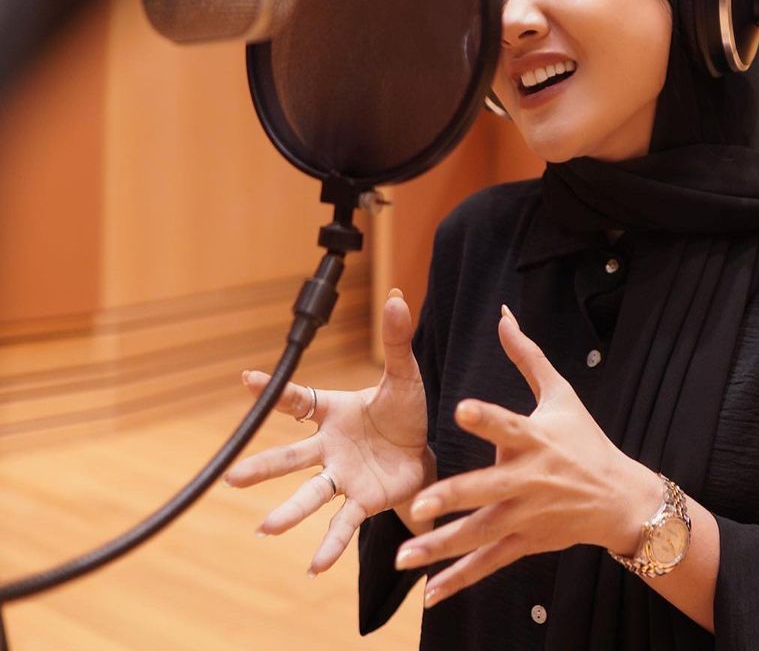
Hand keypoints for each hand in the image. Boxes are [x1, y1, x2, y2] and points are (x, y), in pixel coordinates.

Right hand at [224, 288, 433, 573]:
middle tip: (230, 477)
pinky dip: (329, 546)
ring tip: (265, 530)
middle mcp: (328, 448)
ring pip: (310, 494)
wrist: (423, 453)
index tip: (246, 378)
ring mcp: (342, 477)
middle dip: (261, 467)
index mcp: (333, 412)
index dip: (273, 391)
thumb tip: (400, 295)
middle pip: (290, 457)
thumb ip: (397, 340)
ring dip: (287, 512)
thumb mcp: (404, 375)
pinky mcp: (361, 502)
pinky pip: (342, 524)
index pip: (297, 401)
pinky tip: (314, 568)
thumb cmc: (403, 413)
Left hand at [394, 306, 660, 607]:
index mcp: (536, 438)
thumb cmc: (585, 439)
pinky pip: (488, 563)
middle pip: (487, 489)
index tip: (461, 408)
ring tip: (404, 554)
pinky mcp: (525, 542)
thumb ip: (526, 356)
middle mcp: (529, 480)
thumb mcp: (560, 394)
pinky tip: (429, 592)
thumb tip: (503, 314)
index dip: (487, 418)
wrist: (619, 498)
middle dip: (454, 497)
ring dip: (442, 546)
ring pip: (480, 533)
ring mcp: (526, 516)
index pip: (508, 425)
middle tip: (419, 503)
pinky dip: (459, 579)